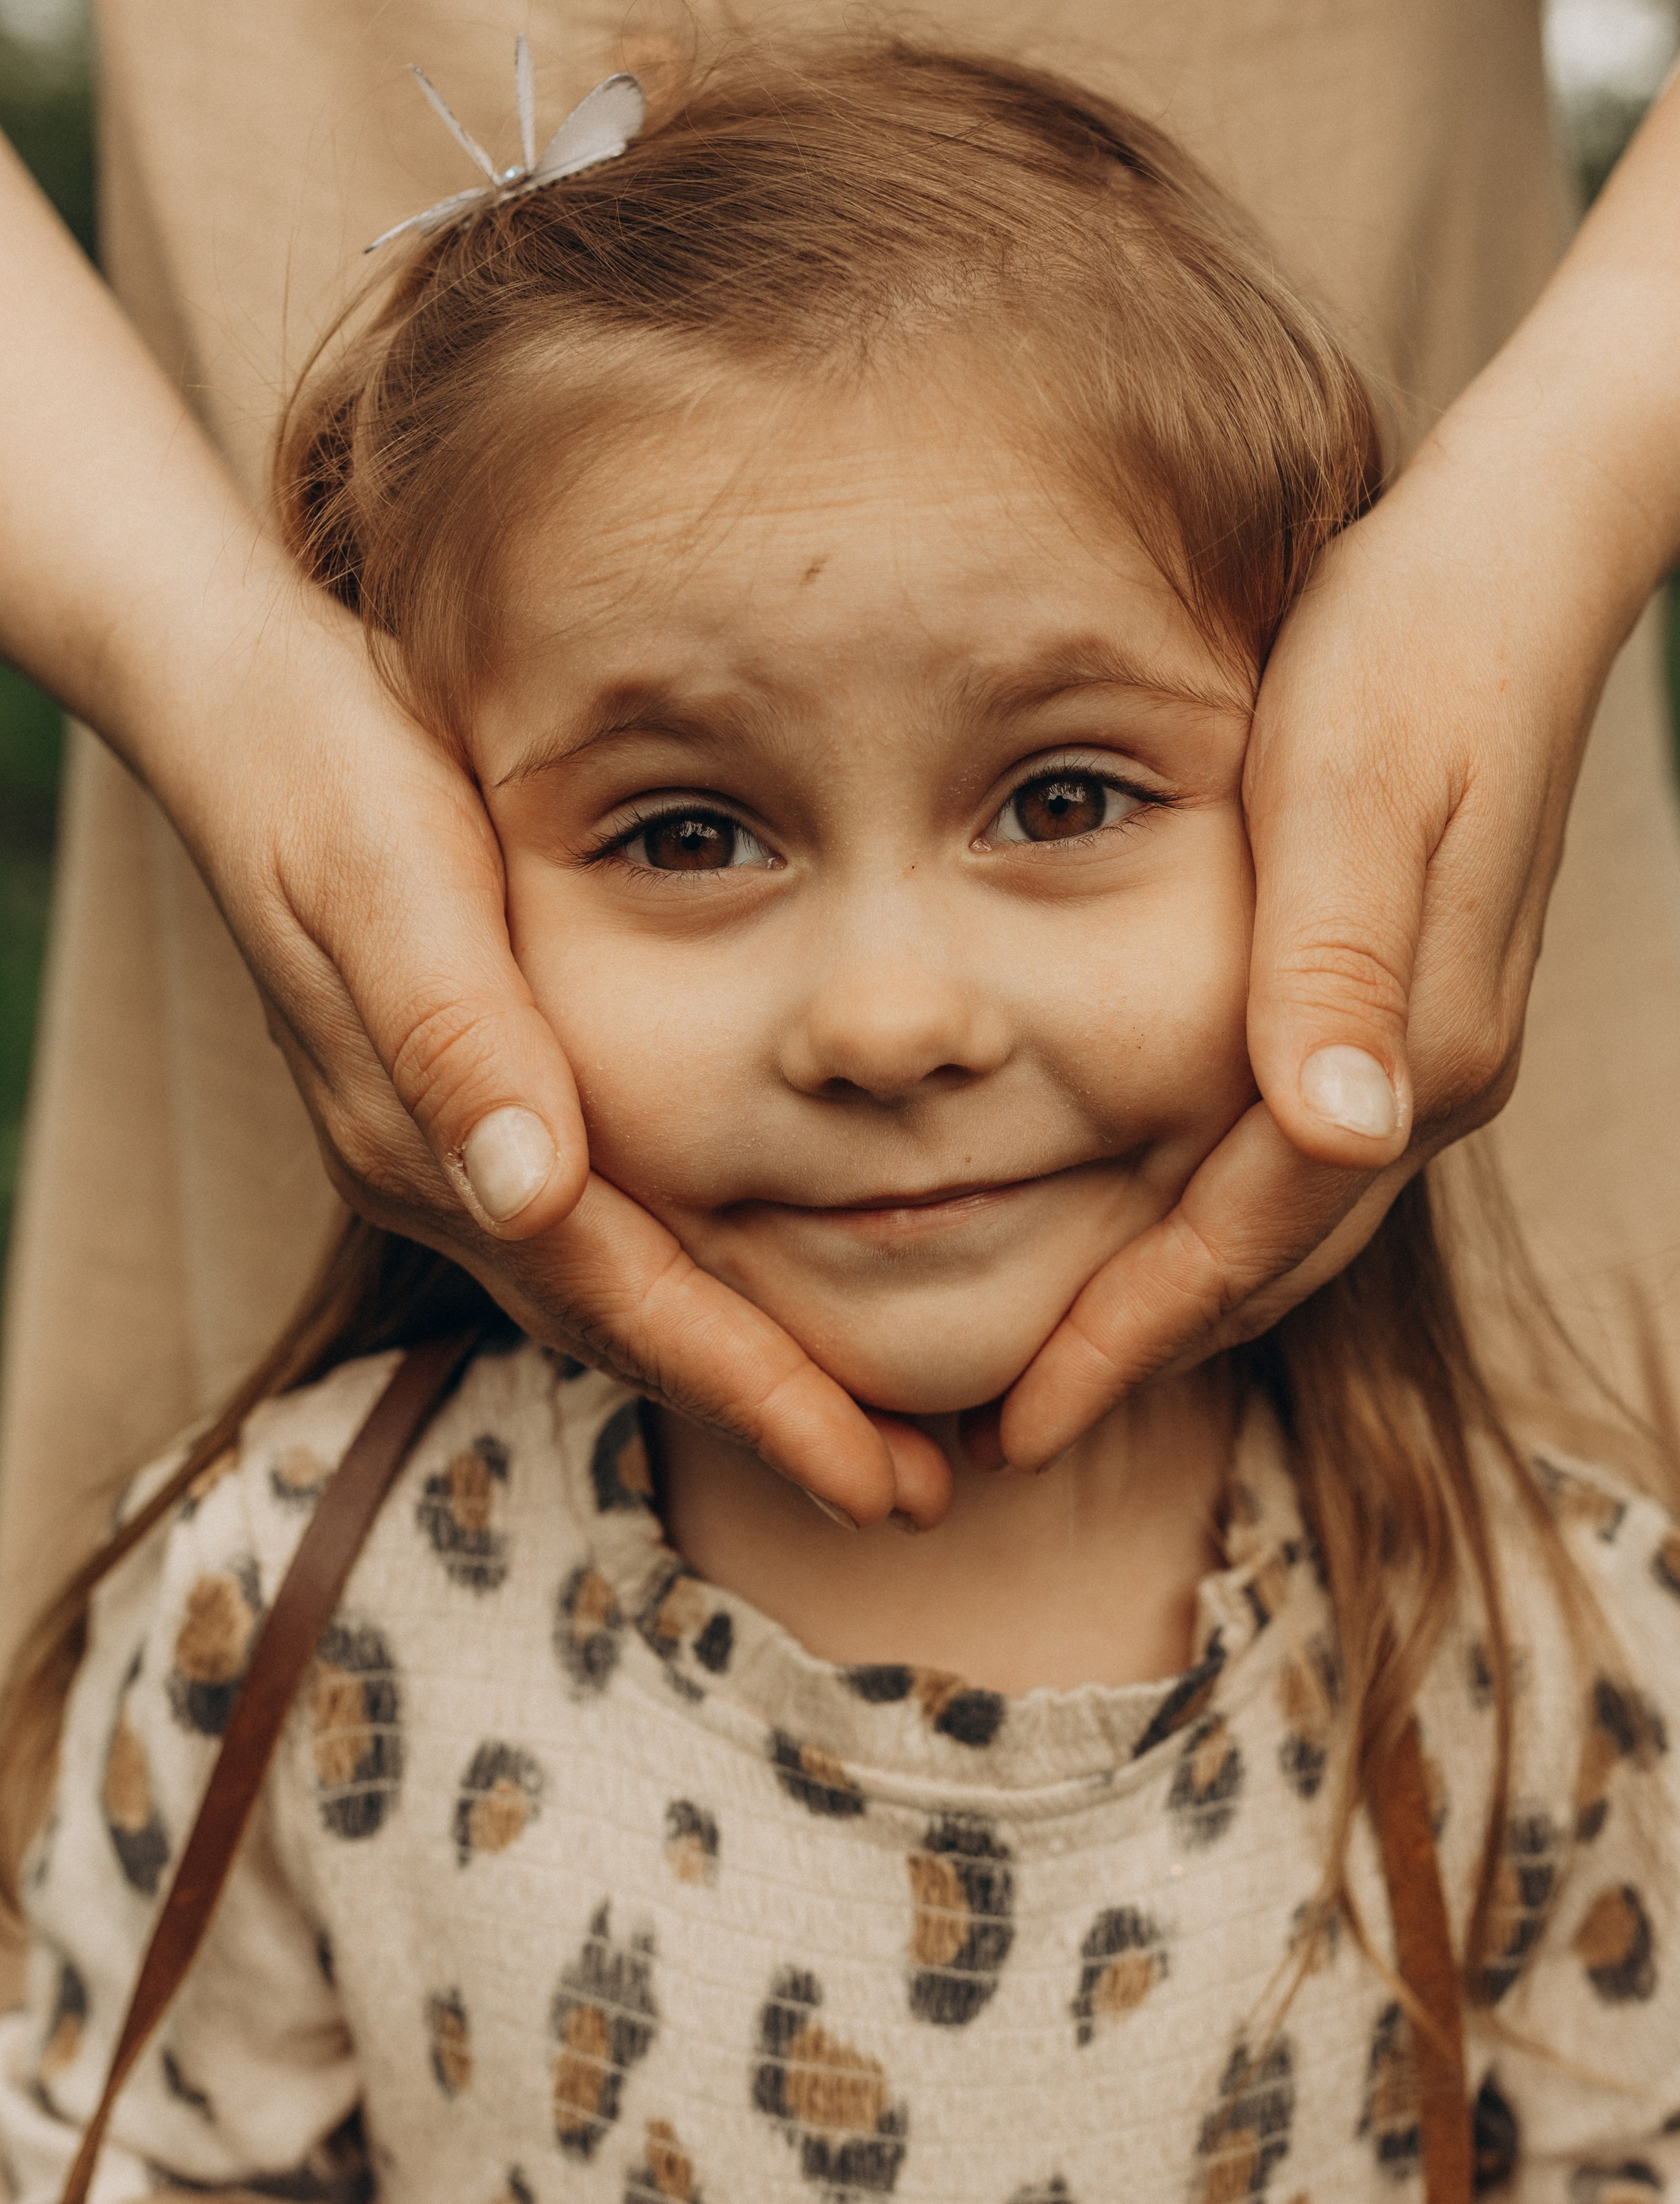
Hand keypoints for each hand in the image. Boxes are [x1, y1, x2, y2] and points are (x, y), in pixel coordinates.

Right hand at [166, 576, 957, 1531]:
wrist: (238, 713)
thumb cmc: (329, 773)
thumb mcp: (387, 881)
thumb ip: (452, 1037)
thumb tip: (526, 1191)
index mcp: (435, 1144)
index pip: (626, 1303)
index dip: (757, 1393)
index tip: (877, 1476)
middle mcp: (445, 1177)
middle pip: (632, 1333)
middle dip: (772, 1417)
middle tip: (918, 1490)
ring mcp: (454, 1153)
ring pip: (619, 1299)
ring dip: (742, 1370)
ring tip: (874, 1428)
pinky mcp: (473, 1108)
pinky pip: (601, 1238)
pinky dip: (692, 1287)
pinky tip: (765, 1292)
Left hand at [990, 415, 1634, 1468]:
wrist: (1518, 566)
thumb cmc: (1408, 651)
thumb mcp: (1354, 788)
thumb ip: (1340, 961)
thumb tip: (1341, 1130)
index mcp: (1403, 1050)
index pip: (1238, 1240)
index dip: (1123, 1338)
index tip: (1015, 1424)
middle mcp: (1424, 1081)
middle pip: (1263, 1265)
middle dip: (1138, 1353)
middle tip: (1005, 1432)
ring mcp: (1423, 1054)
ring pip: (1282, 1229)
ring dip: (1175, 1304)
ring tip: (1055, 1361)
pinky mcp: (1404, 1011)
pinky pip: (1294, 1164)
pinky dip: (1213, 1222)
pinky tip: (1138, 1224)